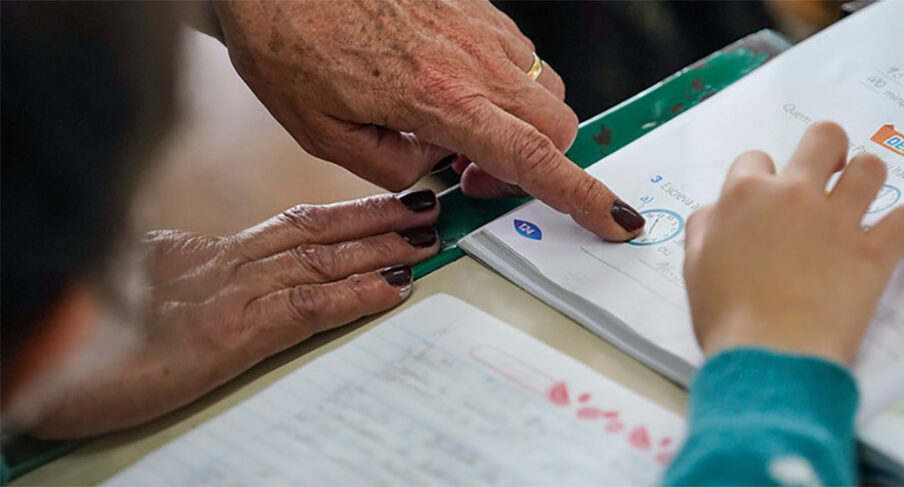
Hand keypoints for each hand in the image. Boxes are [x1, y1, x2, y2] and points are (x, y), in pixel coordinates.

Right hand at [30, 191, 439, 437]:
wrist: (57, 367)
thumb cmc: (97, 338)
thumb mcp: (152, 296)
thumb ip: (197, 282)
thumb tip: (221, 279)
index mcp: (210, 256)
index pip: (294, 225)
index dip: (348, 213)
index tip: (390, 205)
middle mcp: (227, 266)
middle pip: (318, 232)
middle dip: (378, 219)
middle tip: (429, 208)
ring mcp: (231, 296)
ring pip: (322, 260)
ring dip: (383, 248)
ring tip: (428, 237)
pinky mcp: (231, 335)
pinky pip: (308, 308)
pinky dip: (357, 295)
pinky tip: (395, 288)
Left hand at [212, 0, 642, 240]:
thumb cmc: (287, 42)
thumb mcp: (324, 133)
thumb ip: (393, 169)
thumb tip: (436, 175)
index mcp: (438, 100)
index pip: (532, 158)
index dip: (582, 196)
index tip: (615, 220)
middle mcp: (473, 60)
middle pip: (557, 125)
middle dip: (540, 164)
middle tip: (478, 175)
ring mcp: (479, 26)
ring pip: (544, 89)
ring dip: (521, 124)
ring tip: (459, 130)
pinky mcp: (474, 4)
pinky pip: (518, 56)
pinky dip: (504, 86)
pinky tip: (452, 87)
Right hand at [683, 122, 903, 364]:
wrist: (768, 356)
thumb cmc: (724, 317)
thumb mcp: (694, 266)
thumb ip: (704, 228)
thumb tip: (717, 211)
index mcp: (745, 196)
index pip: (756, 158)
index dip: (762, 175)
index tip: (767, 198)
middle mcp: (793, 196)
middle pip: (824, 137)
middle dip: (828, 149)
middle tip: (829, 174)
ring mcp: (837, 221)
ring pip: (870, 167)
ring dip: (868, 179)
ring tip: (862, 202)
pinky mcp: (874, 253)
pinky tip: (900, 235)